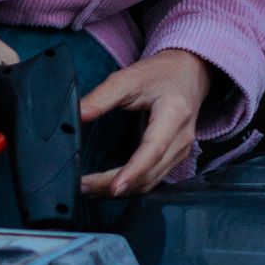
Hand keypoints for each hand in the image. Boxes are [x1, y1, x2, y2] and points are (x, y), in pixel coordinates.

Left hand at [74, 48, 212, 197]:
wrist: (188, 73)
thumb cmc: (158, 74)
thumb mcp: (128, 78)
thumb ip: (101, 97)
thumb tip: (76, 115)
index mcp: (174, 114)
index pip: (153, 150)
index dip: (133, 172)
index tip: (113, 188)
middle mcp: (182, 139)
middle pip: (148, 174)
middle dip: (114, 186)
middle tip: (82, 187)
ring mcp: (181, 152)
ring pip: (150, 183)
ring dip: (120, 191)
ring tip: (89, 189)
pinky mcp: (175, 159)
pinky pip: (152, 180)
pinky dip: (130, 186)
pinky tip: (107, 186)